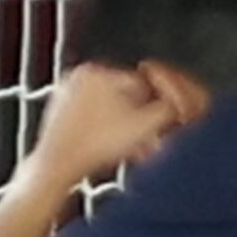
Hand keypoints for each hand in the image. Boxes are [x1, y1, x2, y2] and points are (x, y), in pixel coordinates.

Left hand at [30, 61, 179, 186]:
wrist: (57, 166)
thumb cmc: (93, 146)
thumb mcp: (146, 125)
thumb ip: (169, 108)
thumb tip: (178, 102)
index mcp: (99, 71)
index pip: (146, 82)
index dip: (160, 106)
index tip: (164, 124)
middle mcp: (80, 77)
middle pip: (128, 96)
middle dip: (143, 119)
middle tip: (150, 139)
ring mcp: (67, 94)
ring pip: (111, 109)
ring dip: (127, 128)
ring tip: (132, 148)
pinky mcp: (59, 113)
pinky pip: (92, 118)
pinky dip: (106, 131)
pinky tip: (112, 148)